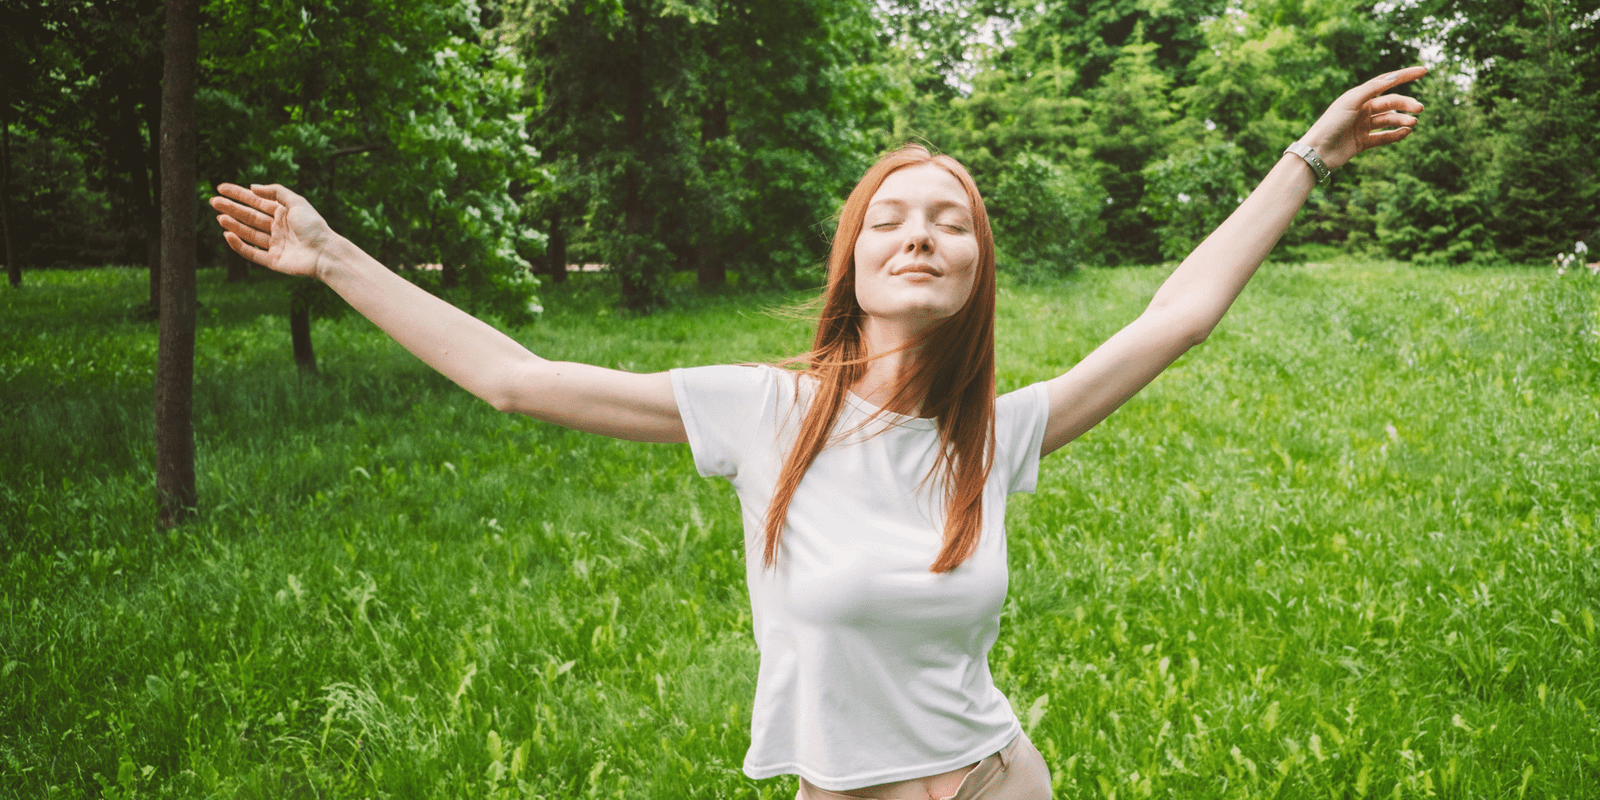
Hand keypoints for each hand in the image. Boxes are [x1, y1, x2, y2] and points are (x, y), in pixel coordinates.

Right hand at [209, 183, 336, 279]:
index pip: (256, 202)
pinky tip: (227, 235)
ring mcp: (275, 245)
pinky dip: (239, 245)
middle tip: (213, 201)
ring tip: (219, 217)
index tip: (220, 188)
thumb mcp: (297, 202)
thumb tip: (253, 187)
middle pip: (249, 217)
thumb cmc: (314, 226)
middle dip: (231, 208)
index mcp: (283, 214)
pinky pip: (252, 253)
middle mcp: (277, 229)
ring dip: (233, 225)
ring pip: (248, 234)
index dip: (238, 194)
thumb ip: (276, 192)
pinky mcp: (273, 261)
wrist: (325, 253)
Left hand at [1300, 66, 1426, 170]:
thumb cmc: (1330, 123)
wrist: (1317, 152)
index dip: (1404, 76)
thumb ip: (1371, 90)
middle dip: (1406, 104)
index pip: (1386, 82)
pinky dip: (1395, 135)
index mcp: (1358, 96)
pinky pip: (1383, 137)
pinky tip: (1407, 132)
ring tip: (1413, 123)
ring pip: (1388, 120)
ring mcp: (1362, 126)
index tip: (1423, 71)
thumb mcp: (1351, 102)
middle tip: (1420, 108)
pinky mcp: (1362, 142)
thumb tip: (1392, 78)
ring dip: (1402, 120)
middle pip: (1390, 103)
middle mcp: (1361, 110)